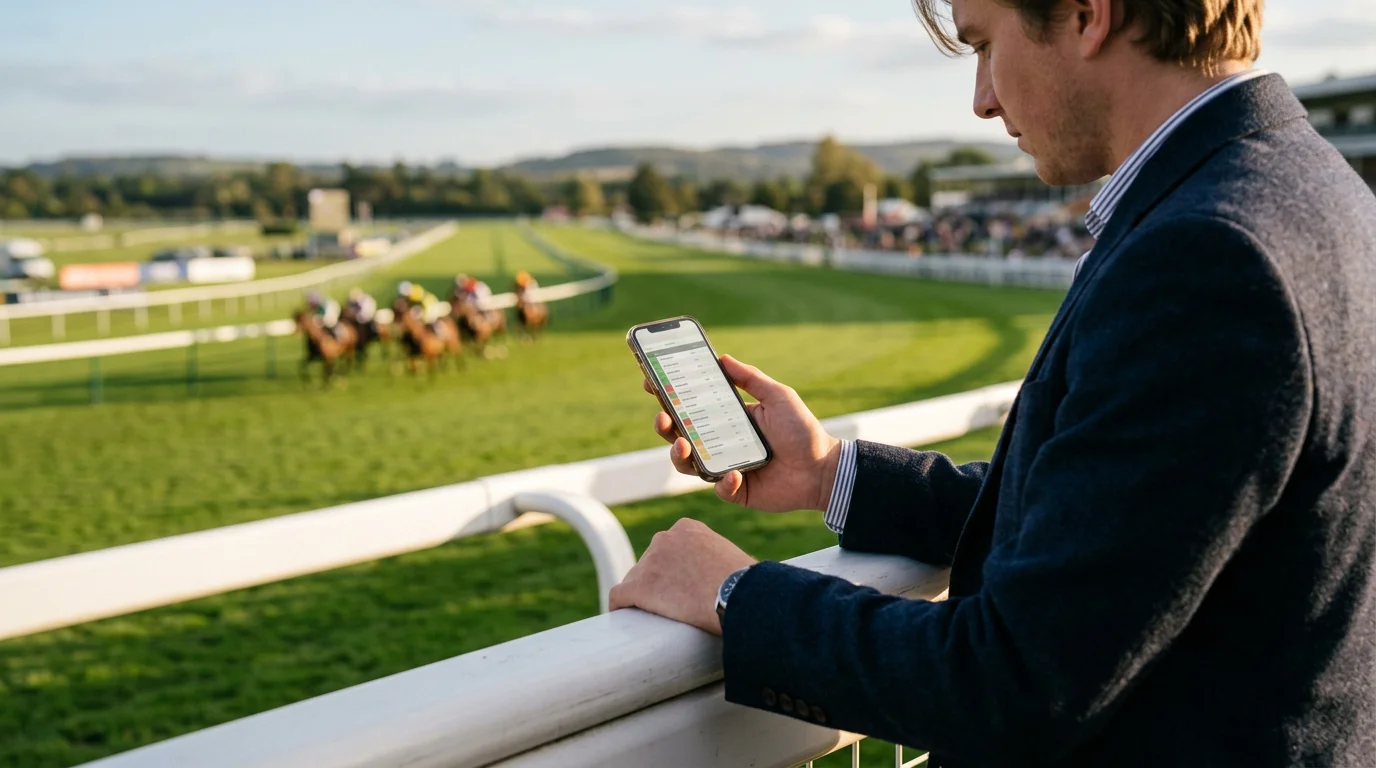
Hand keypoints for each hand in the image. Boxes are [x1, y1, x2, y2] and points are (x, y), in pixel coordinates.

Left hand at [608, 518, 755, 635]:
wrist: (738, 594)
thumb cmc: (746, 582)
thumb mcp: (731, 557)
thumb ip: (719, 560)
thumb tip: (728, 578)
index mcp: (687, 529)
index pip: (668, 549)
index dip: (671, 570)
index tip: (679, 587)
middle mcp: (664, 539)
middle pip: (650, 564)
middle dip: (658, 583)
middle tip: (672, 606)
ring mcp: (649, 562)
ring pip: (635, 581)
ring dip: (643, 598)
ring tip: (656, 618)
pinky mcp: (639, 586)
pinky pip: (619, 596)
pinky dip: (619, 607)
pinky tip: (623, 618)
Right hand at [645, 355, 840, 512]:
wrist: (822, 469)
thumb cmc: (802, 430)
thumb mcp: (778, 396)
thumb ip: (751, 378)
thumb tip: (722, 357)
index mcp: (726, 418)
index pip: (689, 406)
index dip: (668, 396)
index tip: (651, 382)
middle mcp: (719, 442)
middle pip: (679, 435)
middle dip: (664, 426)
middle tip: (661, 417)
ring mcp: (724, 467)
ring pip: (688, 464)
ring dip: (679, 455)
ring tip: (683, 445)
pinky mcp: (735, 490)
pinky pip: (719, 488)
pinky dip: (724, 482)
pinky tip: (735, 475)